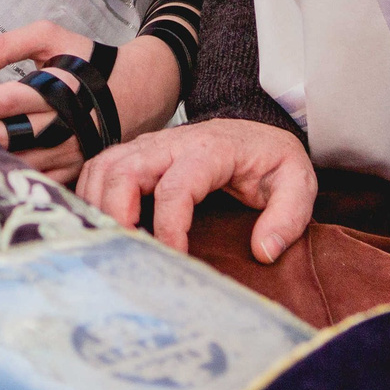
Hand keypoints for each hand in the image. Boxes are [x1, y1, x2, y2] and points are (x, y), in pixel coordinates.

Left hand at [0, 22, 180, 184]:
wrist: (140, 89)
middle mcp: (60, 127)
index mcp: (53, 91)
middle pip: (6, 138)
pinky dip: (12, 178)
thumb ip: (8, 45)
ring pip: (19, 164)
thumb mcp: (51, 37)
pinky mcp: (74, 171)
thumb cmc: (88, 61)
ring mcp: (69, 154)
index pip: (2, 101)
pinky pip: (39, 182)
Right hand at [76, 118, 314, 260]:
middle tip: (123, 254)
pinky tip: (102, 227)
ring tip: (109, 245)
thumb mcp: (297, 183)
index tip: (173, 259)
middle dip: (115, 214)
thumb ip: (288, 216)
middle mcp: (171, 144)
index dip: (169, 227)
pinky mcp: (136, 155)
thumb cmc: (270, 160)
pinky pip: (100, 169)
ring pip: (105, 167)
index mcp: (211, 150)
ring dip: (98, 205)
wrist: (255, 130)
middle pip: (124, 171)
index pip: (177, 187)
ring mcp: (149, 147)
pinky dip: (92, 196)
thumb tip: (263, 251)